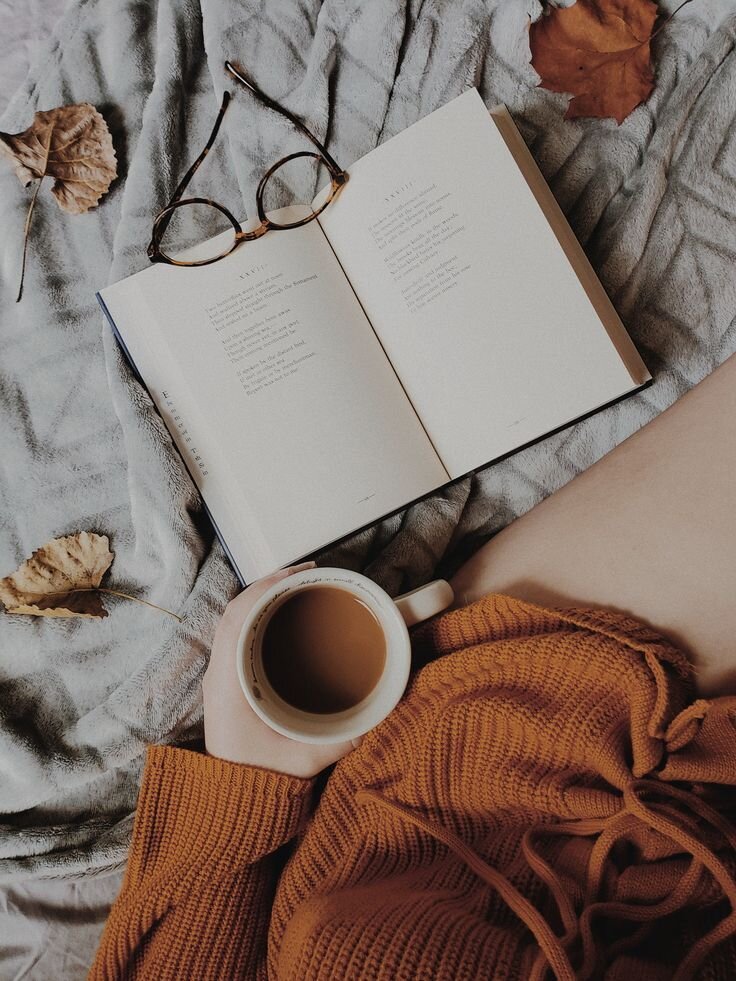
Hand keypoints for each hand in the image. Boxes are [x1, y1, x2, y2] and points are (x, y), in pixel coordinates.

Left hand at [202, 563, 359, 778]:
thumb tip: (380, 711)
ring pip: (233, 620)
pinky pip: (235, 634)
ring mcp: (219, 677)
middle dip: (270, 585)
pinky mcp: (226, 682)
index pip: (236, 618)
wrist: (228, 806)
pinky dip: (256, 615)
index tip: (298, 574)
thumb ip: (344, 739)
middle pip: (235, 611)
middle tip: (307, 575)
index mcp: (229, 684)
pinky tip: (282, 615)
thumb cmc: (262, 782)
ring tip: (298, 588)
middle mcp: (218, 674)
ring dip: (262, 598)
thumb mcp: (307, 760)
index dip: (265, 588)